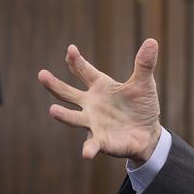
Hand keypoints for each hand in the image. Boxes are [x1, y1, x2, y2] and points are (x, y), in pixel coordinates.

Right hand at [37, 39, 162, 160]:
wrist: (147, 133)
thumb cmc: (141, 106)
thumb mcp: (144, 84)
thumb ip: (144, 64)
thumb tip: (152, 40)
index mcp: (100, 87)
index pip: (84, 71)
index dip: (76, 61)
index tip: (70, 50)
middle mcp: (91, 104)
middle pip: (68, 93)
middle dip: (55, 84)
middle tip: (41, 75)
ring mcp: (93, 122)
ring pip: (74, 118)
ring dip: (64, 115)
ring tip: (53, 110)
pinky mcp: (101, 140)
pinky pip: (92, 145)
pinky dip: (88, 148)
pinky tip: (86, 152)